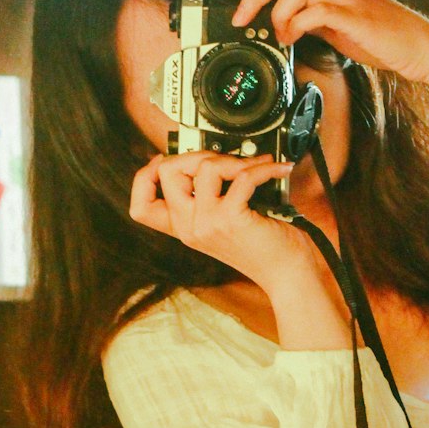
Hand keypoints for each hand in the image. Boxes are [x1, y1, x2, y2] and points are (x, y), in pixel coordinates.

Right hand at [130, 150, 352, 346]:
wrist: (287, 274)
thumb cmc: (264, 247)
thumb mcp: (224, 224)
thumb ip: (209, 200)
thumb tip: (210, 158)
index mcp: (184, 228)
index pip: (140, 207)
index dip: (144, 176)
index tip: (163, 160)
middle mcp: (190, 227)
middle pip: (167, 171)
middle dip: (197, 153)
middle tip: (225, 159)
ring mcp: (208, 224)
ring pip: (205, 166)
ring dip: (236, 158)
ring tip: (256, 165)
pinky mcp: (232, 219)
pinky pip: (242, 176)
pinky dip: (263, 168)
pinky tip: (277, 169)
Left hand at [220, 0, 428, 139]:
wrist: (422, 48)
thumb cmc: (384, 38)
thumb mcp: (340, 24)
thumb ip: (314, 17)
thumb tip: (283, 22)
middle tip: (239, 15)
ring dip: (276, 10)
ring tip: (277, 33)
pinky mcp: (356, 16)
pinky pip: (317, 10)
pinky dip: (296, 22)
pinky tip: (293, 37)